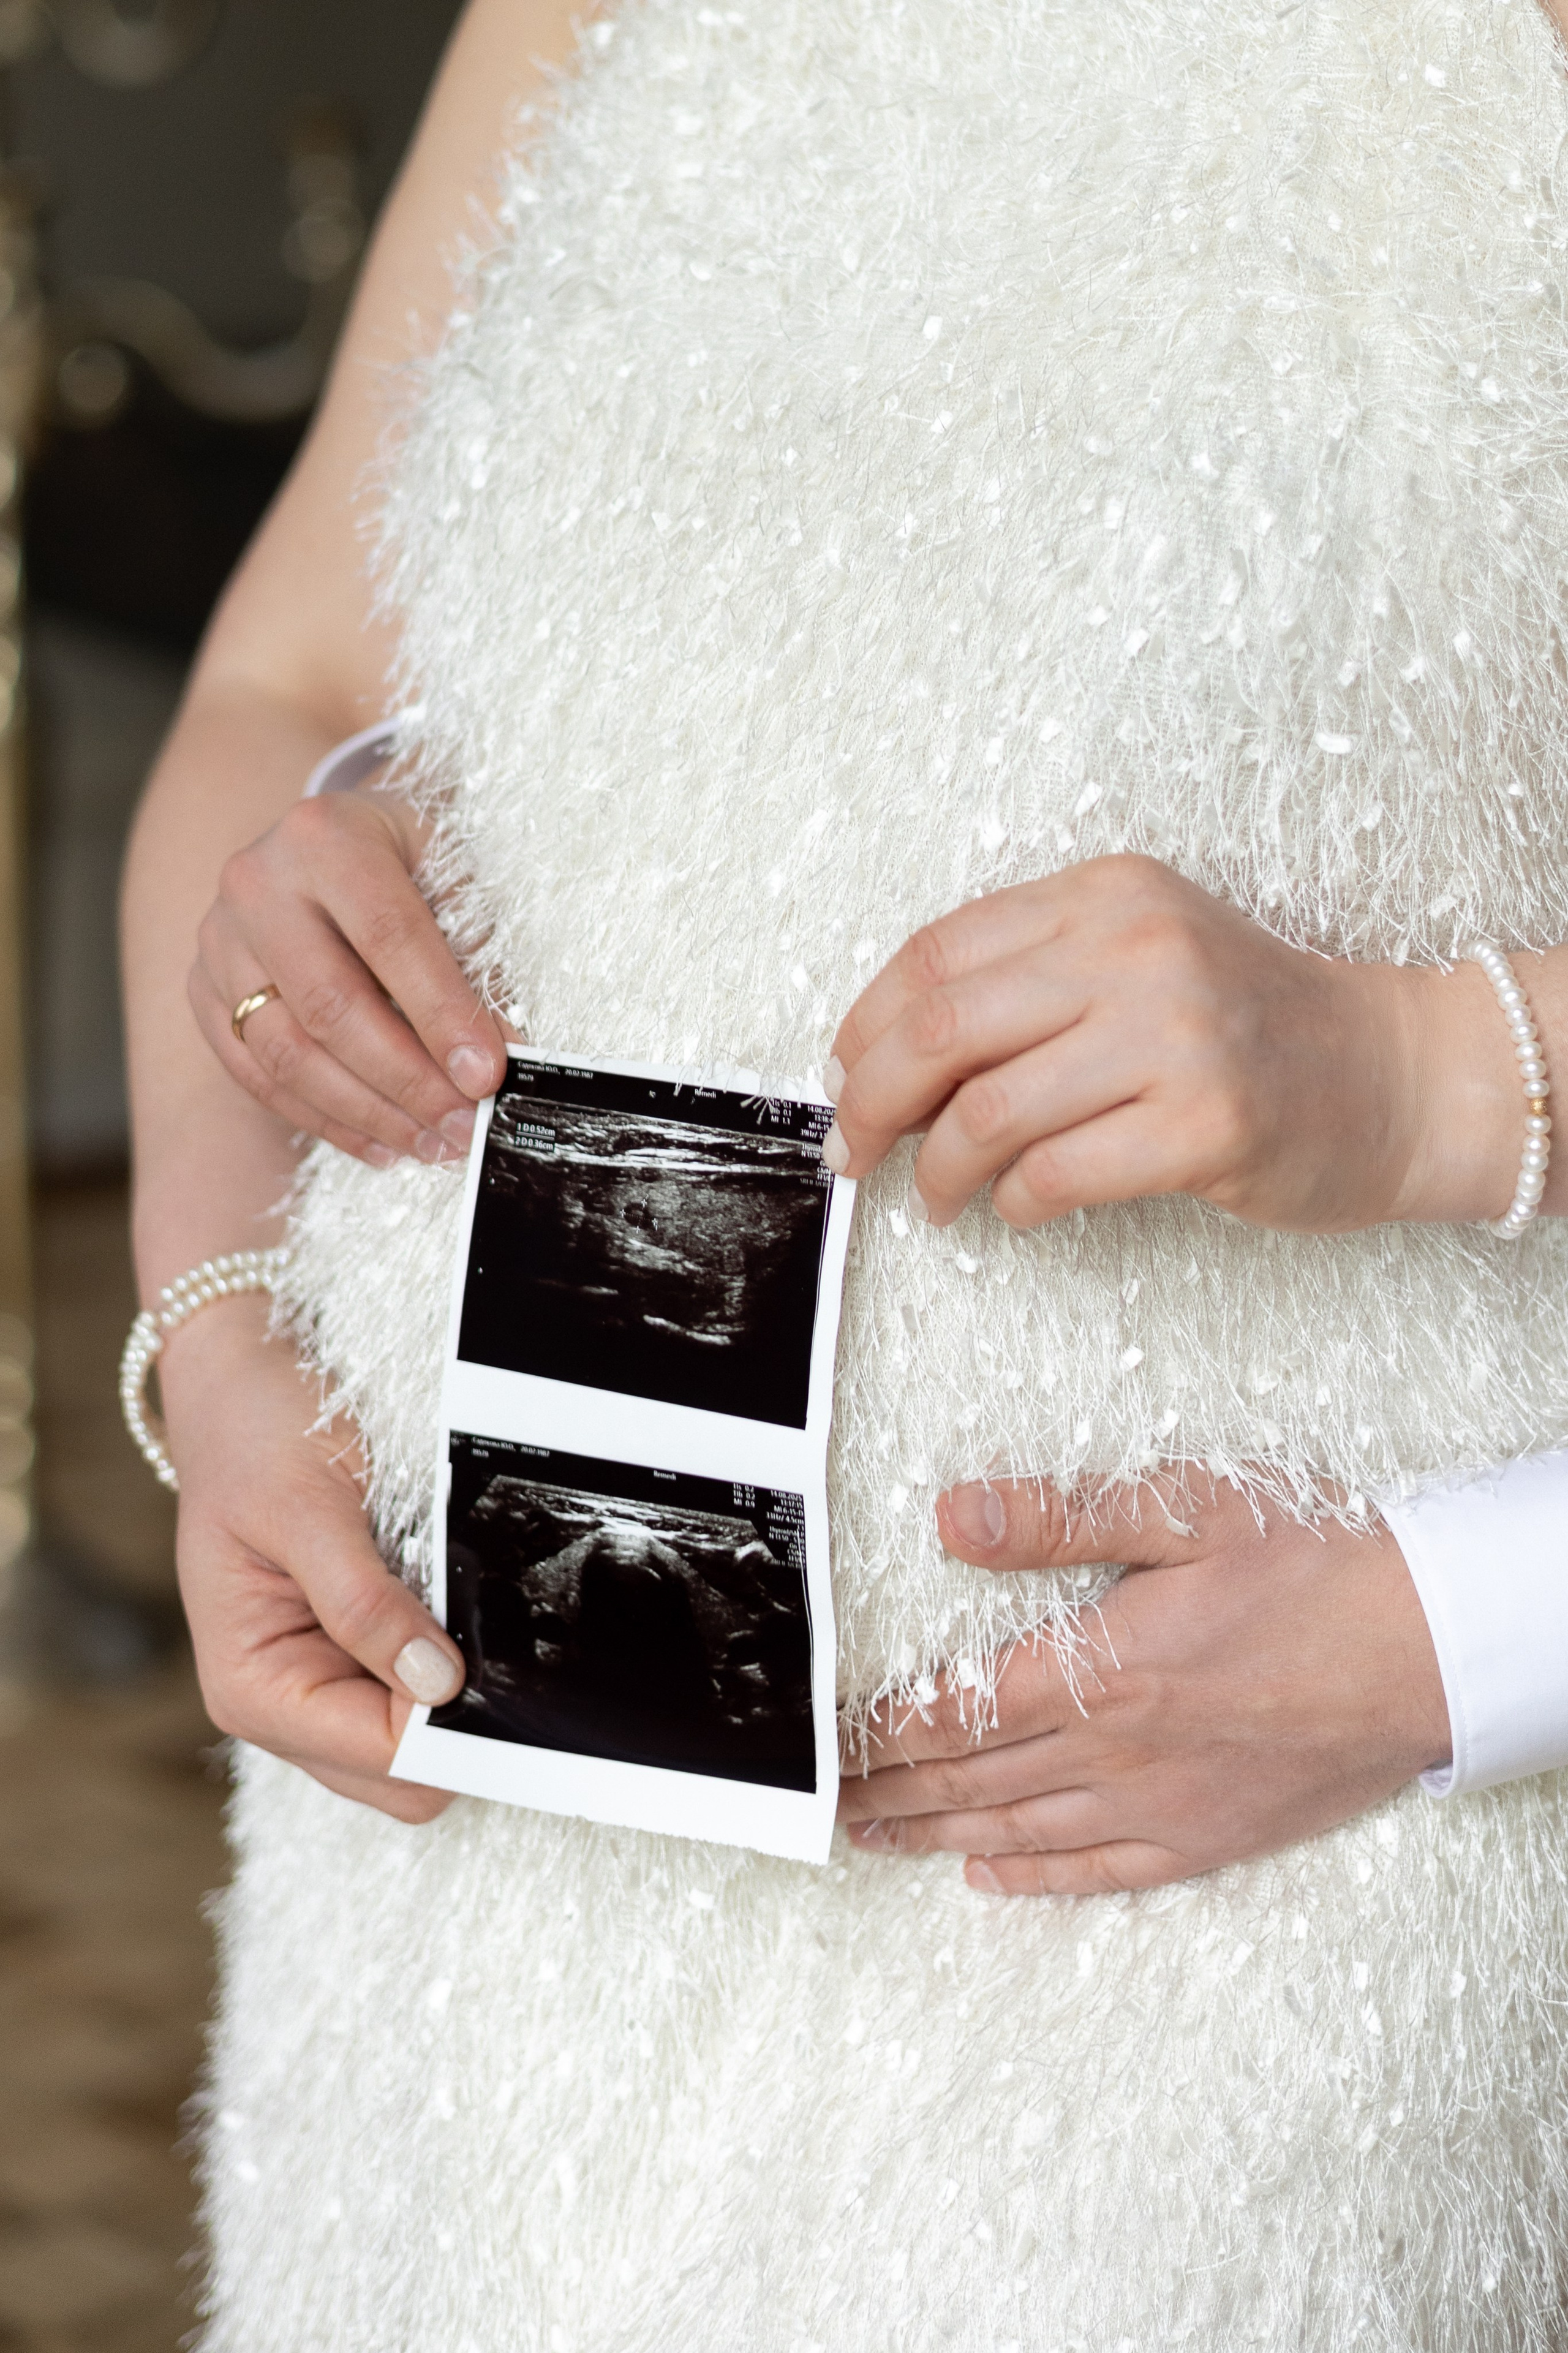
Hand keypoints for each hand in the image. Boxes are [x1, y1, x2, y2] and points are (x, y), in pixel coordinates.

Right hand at [161, 1296, 462, 1821]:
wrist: (239, 1387)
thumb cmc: (254, 1437)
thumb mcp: (307, 1509)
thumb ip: (364, 1603)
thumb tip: (436, 1684)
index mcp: (252, 1689)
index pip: (381, 1755)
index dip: (446, 1718)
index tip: (488, 1653)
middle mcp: (280, 1706)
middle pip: (404, 1779)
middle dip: (456, 1718)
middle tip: (489, 1632)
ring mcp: (317, 1686)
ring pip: (416, 1746)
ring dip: (453, 1688)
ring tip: (459, 1605)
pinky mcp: (348, 1658)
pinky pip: (416, 1694)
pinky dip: (446, 1662)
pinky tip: (451, 1605)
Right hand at [189, 787, 507, 1166]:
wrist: (330, 839)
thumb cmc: (404, 859)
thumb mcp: (451, 875)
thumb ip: (477, 959)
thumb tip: (500, 1059)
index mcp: (325, 837)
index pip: (388, 937)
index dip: (440, 1014)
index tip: (485, 1075)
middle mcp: (256, 885)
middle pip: (330, 1006)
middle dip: (406, 1081)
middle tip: (463, 1125)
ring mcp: (218, 941)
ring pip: (286, 1053)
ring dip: (367, 1114)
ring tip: (431, 1143)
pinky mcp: (202, 990)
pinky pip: (256, 1075)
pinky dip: (323, 1120)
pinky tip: (381, 1143)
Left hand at [822, 853, 1524, 1232]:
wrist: (1391, 1072)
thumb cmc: (1250, 1026)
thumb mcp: (1139, 955)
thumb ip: (1027, 980)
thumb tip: (886, 1057)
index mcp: (1105, 895)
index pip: (935, 953)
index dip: (864, 1027)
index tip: (844, 1078)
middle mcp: (1136, 950)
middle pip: (940, 1029)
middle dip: (873, 1103)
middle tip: (858, 1149)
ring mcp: (1175, 1037)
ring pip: (986, 1112)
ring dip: (940, 1171)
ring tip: (942, 1196)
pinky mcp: (1205, 1125)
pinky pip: (1055, 1176)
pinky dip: (1015, 1205)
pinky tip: (1020, 1210)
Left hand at [837, 1472, 1450, 1893]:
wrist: (1430, 1652)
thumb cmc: (1316, 1570)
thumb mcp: (1185, 1512)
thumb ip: (1060, 1517)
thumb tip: (954, 1516)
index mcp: (1100, 1670)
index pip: (955, 1708)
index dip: (881, 1727)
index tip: (827, 1737)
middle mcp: (1116, 1751)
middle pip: (971, 1779)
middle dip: (888, 1788)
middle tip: (828, 1798)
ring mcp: (1161, 1804)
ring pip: (1019, 1831)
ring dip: (938, 1834)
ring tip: (878, 1837)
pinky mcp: (1208, 1836)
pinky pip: (1102, 1872)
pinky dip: (1036, 1878)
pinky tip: (992, 1878)